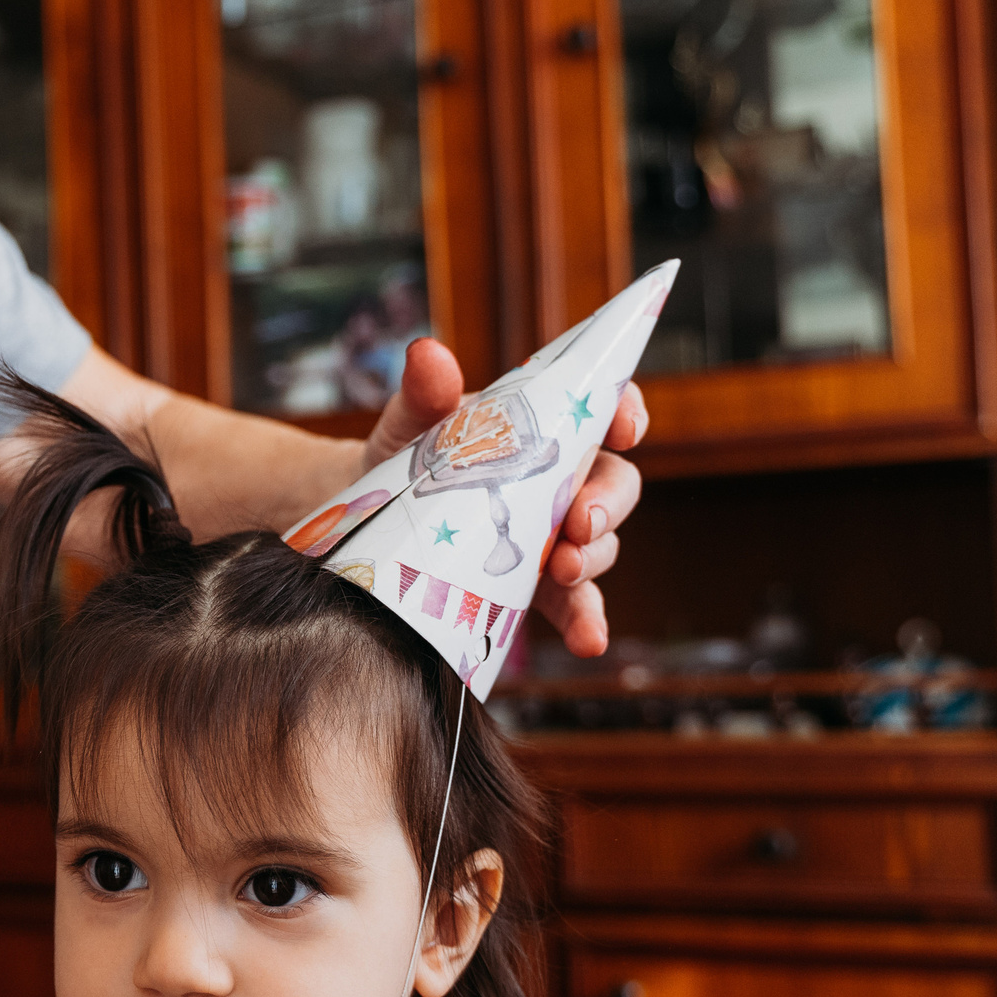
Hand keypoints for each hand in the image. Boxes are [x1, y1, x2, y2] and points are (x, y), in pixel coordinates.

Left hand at [363, 337, 648, 656]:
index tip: (624, 427)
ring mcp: (554, 534)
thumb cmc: (405, 455)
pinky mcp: (539, 584)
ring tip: (564, 571)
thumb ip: (425, 392)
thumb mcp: (411, 421)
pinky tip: (590, 640)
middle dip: (608, 502)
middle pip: (615, 484)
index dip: (625, 412)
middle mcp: (561, 478)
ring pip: (599, 544)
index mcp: (543, 425)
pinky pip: (576, 602)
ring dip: (592, 559)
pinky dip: (587, 620)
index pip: (603, 409)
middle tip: (580, 521)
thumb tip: (427, 355)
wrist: (372, 516)